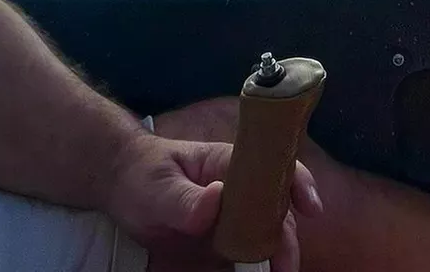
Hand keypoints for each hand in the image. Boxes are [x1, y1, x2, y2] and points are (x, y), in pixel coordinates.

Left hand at [104, 131, 321, 271]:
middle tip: (284, 268)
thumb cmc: (142, 173)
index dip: (298, 185)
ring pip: (261, 244)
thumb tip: (216, 198)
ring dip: (269, 264)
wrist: (119, 187)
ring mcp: (230, 224)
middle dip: (286, 244)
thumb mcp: (158, 184)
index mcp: (231, 167)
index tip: (310, 208)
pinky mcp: (217, 250)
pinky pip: (238, 266)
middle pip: (275, 217)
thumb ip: (184, 197)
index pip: (275, 169)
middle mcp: (239, 195)